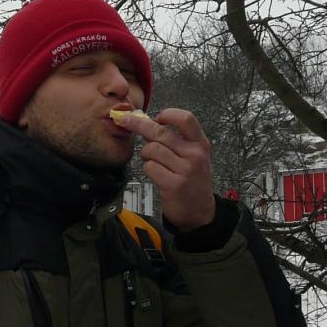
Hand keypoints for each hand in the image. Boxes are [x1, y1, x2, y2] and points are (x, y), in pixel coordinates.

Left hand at [115, 107, 215, 229]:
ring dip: (146, 155)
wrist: (200, 211)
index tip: (156, 117)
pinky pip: (149, 167)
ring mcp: (185, 169)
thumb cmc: (192, 181)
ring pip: (152, 149)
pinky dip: (148, 169)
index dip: (167, 114)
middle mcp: (194, 154)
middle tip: (125, 121)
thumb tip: (147, 122)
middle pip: (161, 132)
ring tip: (153, 161)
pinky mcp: (173, 184)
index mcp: (200, 143)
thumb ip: (176, 140)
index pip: (185, 118)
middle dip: (138, 125)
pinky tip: (156, 174)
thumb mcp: (193, 156)